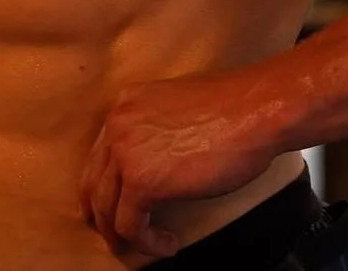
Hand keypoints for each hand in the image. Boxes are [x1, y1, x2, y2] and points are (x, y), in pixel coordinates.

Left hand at [79, 70, 278, 259]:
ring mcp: (126, 153)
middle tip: (117, 236)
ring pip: (106, 210)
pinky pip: (131, 226)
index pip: (99, 154)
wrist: (253, 111)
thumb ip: (152, 132)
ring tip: (148, 243)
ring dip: (125, 235)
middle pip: (94, 183)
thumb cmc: (230, 111)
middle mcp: (117, 125)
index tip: (113, 207)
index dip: (103, 187)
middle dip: (102, 216)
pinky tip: (169, 243)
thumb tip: (151, 165)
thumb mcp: (175, 111)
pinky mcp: (142, 182)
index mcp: (126, 104)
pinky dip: (149, 242)